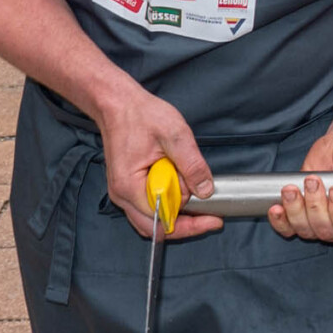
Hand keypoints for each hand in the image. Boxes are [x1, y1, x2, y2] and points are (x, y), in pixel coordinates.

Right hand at [99, 87, 223, 241]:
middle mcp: (122, 195)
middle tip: (212, 218)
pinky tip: (185, 194)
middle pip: (155, 227)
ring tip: (202, 208)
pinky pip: (149, 207)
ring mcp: (123, 193)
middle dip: (186, 225)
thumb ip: (192, 165)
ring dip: (177, 217)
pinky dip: (168, 206)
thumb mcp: (175, 136)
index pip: (162, 218)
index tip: (214, 219)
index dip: (190, 221)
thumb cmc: (142, 116)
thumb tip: (206, 190)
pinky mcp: (128, 187)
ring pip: (152, 220)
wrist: (118, 105)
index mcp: (129, 185)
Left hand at [270, 124, 332, 243]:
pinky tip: (276, 207)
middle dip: (316, 207)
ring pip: (306, 230)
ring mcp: (323, 219)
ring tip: (293, 187)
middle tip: (314, 180)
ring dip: (296, 210)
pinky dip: (280, 221)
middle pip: (327, 232)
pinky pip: (289, 228)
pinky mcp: (303, 212)